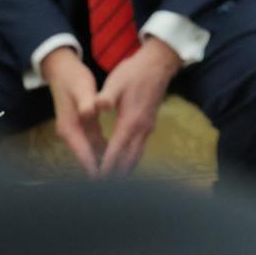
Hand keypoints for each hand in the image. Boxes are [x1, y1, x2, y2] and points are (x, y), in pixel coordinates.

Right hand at [41, 48, 104, 176]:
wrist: (62, 70)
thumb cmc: (73, 78)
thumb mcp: (82, 88)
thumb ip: (87, 102)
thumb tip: (88, 113)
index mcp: (70, 127)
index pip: (83, 152)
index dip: (93, 167)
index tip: (104, 180)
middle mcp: (71, 132)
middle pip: (86, 157)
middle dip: (99, 169)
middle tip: (116, 183)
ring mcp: (76, 130)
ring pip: (91, 151)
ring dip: (102, 162)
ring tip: (119, 175)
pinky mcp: (82, 125)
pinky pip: (94, 143)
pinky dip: (103, 150)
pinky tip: (116, 156)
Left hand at [94, 36, 181, 176]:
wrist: (158, 64)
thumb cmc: (134, 72)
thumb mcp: (116, 81)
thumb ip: (106, 96)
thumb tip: (98, 106)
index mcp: (130, 121)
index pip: (116, 150)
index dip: (106, 166)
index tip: (97, 180)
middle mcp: (141, 128)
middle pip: (129, 159)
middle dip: (116, 174)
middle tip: (103, 189)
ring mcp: (148, 127)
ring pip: (136, 155)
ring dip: (125, 169)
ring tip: (113, 183)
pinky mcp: (149, 124)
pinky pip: (140, 148)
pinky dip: (131, 159)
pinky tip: (124, 163)